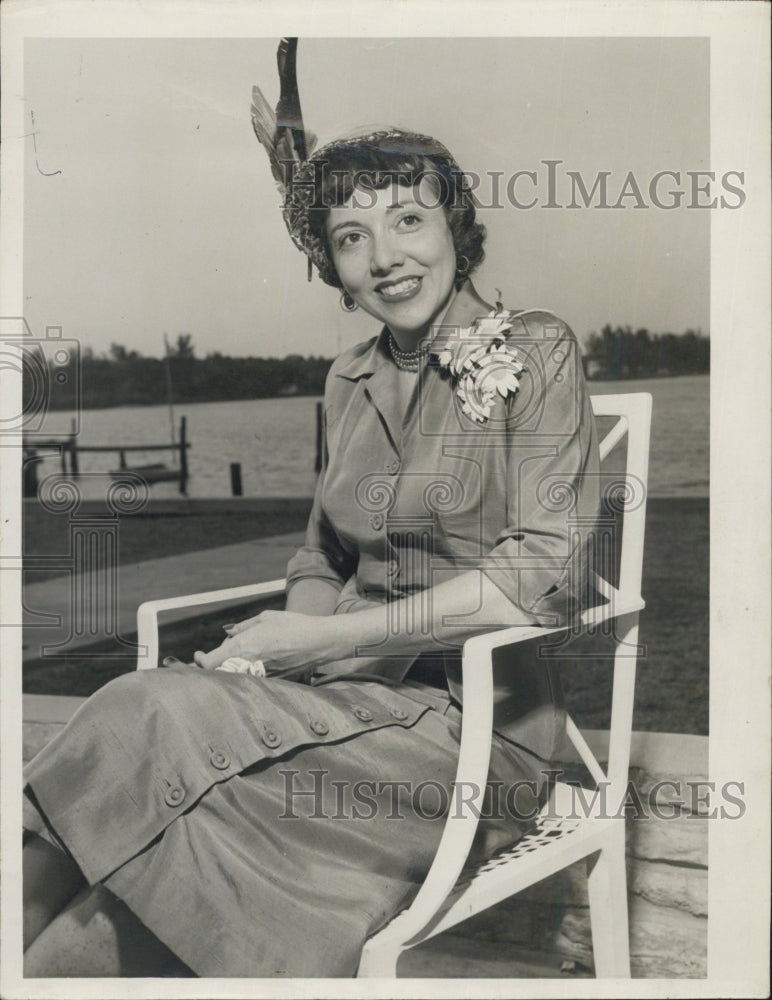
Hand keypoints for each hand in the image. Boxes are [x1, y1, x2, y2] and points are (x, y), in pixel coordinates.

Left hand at [193, 610, 338, 672]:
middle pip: (219, 673)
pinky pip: (250, 680)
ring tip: (233, 660)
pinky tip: (252, 665)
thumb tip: (227, 632)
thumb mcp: (265, 618)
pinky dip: (245, 674)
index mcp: (243, 646)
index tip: (197, 656)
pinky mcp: (272, 682)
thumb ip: (243, 627)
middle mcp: (248, 664)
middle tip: (213, 657)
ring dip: (228, 670)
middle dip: (213, 665)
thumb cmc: (293, 625)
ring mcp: (260, 675)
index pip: (210, 662)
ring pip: (234, 678)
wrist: (319, 642)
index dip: (199, 661)